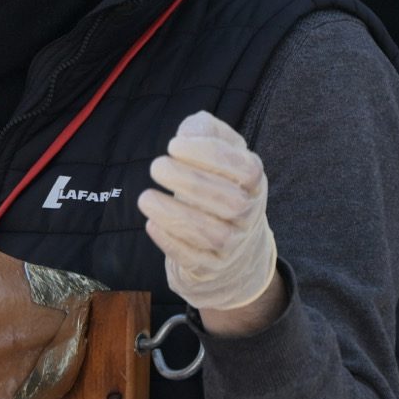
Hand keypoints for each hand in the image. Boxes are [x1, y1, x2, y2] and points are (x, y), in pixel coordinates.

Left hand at [137, 111, 278, 320]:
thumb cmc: (217, 184)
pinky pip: (193, 258)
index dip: (209, 154)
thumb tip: (188, 133)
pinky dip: (171, 241)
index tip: (173, 145)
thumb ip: (204, 131)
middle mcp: (249, 214)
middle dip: (189, 182)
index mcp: (253, 181)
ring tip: (145, 198)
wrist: (233, 246)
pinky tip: (152, 224)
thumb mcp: (219, 152)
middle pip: (229, 201)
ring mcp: (233, 244)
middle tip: (156, 167)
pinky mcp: (210, 267)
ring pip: (212, 234)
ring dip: (175, 215)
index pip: (244, 168)